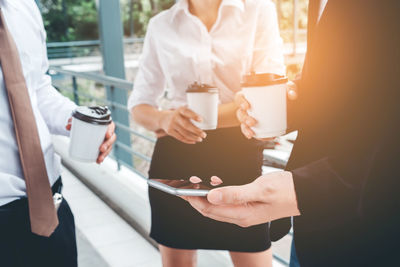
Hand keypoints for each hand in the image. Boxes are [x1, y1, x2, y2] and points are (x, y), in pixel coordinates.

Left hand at [66, 118, 116, 163]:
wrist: (83, 127)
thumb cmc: (85, 123)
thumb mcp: (79, 121)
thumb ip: (74, 122)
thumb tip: (68, 126)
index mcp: (105, 124)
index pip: (111, 127)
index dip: (110, 131)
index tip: (107, 135)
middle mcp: (107, 132)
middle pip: (112, 138)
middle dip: (107, 144)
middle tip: (101, 149)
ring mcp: (106, 140)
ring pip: (109, 147)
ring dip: (105, 153)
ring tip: (99, 158)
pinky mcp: (103, 146)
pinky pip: (105, 152)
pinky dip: (102, 157)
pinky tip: (98, 161)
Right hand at [159, 106, 206, 143]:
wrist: (163, 118)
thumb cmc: (179, 115)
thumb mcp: (183, 111)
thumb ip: (192, 114)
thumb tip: (209, 118)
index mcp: (180, 110)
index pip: (187, 112)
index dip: (194, 116)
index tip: (201, 120)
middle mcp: (175, 117)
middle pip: (186, 125)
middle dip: (196, 131)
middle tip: (204, 135)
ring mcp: (172, 124)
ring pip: (184, 133)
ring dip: (193, 137)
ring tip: (200, 139)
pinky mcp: (170, 131)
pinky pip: (180, 137)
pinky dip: (188, 140)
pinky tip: (194, 141)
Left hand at [183, 171, 299, 226]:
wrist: (303, 193)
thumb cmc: (285, 190)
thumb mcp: (260, 189)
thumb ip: (235, 193)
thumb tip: (212, 195)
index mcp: (242, 215)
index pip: (210, 209)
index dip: (194, 200)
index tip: (182, 191)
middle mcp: (241, 217)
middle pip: (210, 211)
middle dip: (195, 199)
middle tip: (184, 186)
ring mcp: (244, 213)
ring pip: (217, 208)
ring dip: (205, 197)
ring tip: (196, 182)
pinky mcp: (247, 207)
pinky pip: (226, 204)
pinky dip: (217, 195)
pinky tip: (214, 185)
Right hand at [235, 81, 297, 139]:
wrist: (279, 105)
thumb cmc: (277, 95)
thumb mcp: (283, 89)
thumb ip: (289, 88)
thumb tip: (292, 95)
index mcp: (248, 97)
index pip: (239, 98)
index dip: (241, 102)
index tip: (246, 106)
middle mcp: (245, 108)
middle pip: (240, 113)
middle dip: (245, 119)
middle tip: (252, 122)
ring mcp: (248, 117)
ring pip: (243, 124)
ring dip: (246, 129)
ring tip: (252, 134)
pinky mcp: (252, 126)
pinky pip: (249, 131)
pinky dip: (253, 136)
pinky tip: (259, 138)